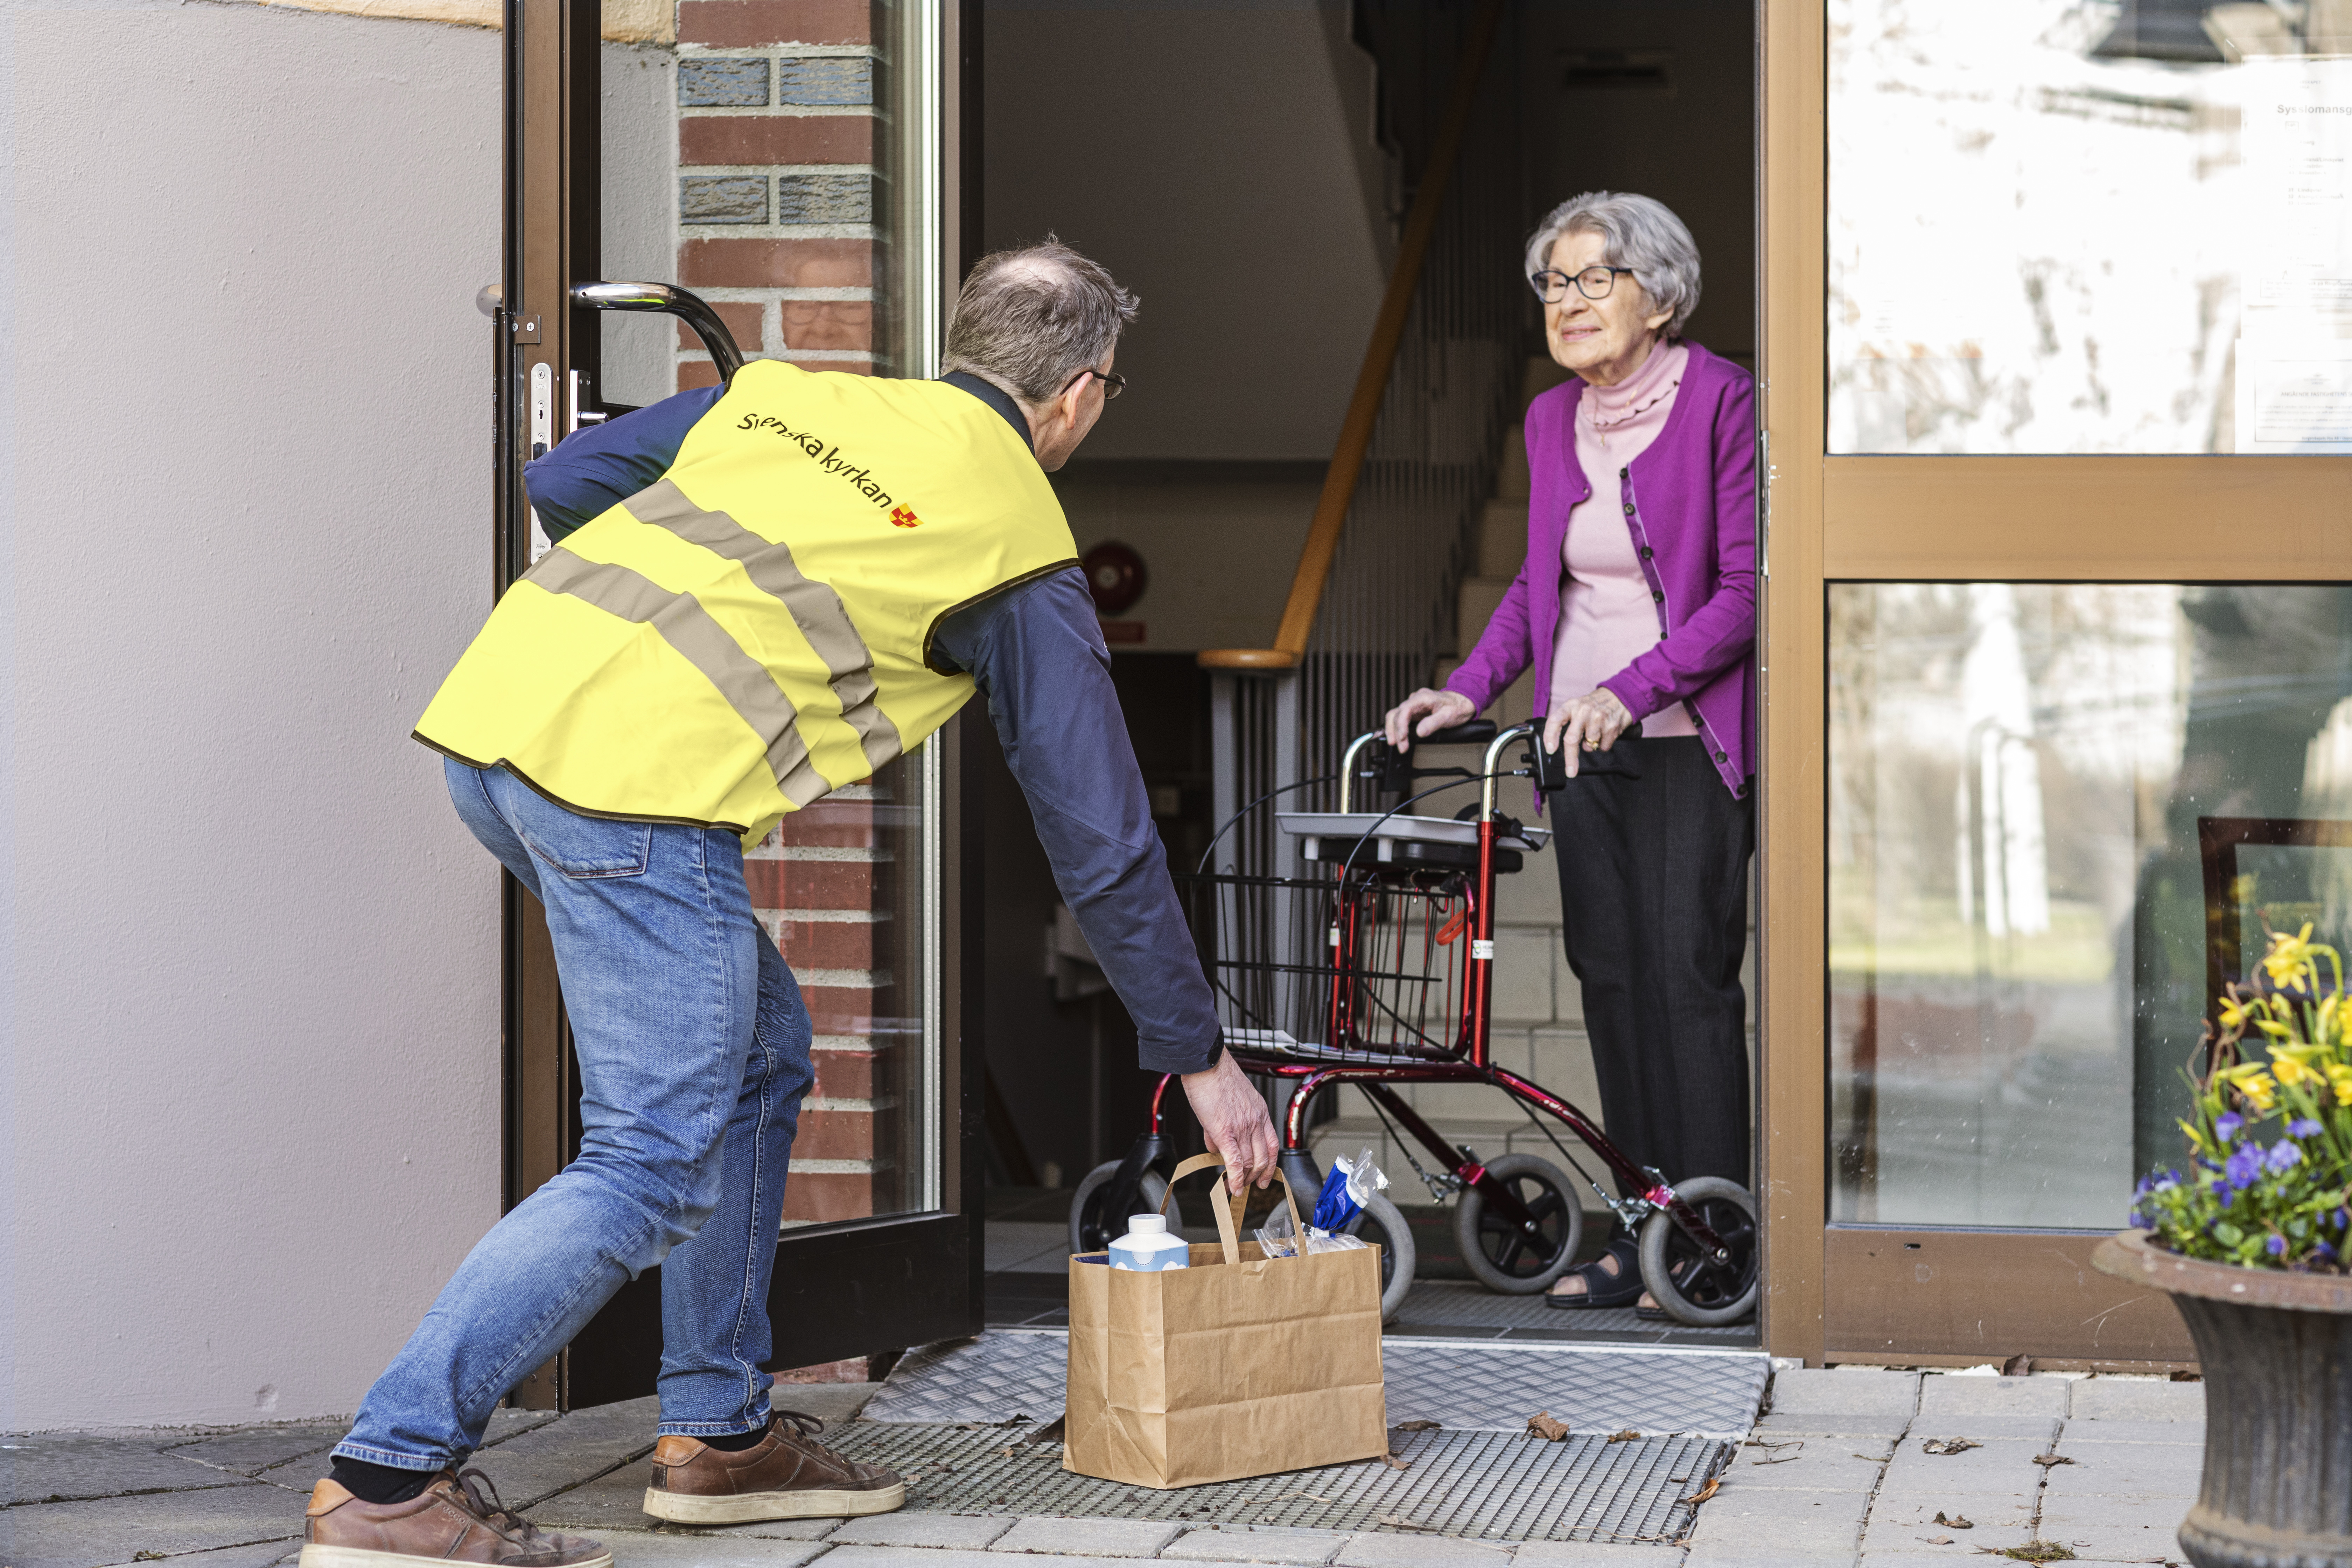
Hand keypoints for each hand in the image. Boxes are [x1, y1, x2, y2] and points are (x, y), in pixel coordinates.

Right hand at [1181, 1050, 1278, 1193]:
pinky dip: (1235, 1179)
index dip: (1270, 1164)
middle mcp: (1255, 1121)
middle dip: (1257, 1176)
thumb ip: (1230, 1123)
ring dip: (1243, 1179)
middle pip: (1262, 1158)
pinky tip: (1233, 1188)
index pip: (1272, 1145)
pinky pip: (1234, 1162)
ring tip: (1235, 1187)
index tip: (1266, 1176)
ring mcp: (1242, 1127)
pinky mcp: (1224, 1132)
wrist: (1206, 1064)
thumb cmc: (1216, 1076)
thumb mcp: (1234, 1099)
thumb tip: (1217, 1146)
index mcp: (1260, 1112)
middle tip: (1249, 1186)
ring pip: (1248, 1163)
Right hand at [1382, 687, 1476, 751]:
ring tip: (1397, 745)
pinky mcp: (1413, 712)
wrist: (1463, 702)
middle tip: (1401, 747)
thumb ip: (1433, 723)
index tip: (1402, 738)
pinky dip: (1396, 729)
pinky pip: (1400, 719)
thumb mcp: (1448, 716)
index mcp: (1423, 697)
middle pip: (1396, 714)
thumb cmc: (1457, 707)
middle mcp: (1415, 700)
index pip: (1405, 710)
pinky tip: (1397, 738)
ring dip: (1393, 731)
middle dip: (1395, 731)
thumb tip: (1419, 732)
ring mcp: (1413, 705)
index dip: (1401, 724)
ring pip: (1395, 716)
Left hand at [1542, 688, 1633, 777]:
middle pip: (1571, 739)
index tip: (1550, 749)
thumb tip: (1554, 745)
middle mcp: (1583, 711)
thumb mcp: (1575, 706)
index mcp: (1570, 706)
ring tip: (1594, 733)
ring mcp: (1598, 718)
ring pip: (1589, 745)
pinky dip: (1603, 745)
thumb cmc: (1593, 705)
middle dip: (1570, 759)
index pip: (1555, 720)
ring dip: (1590, 745)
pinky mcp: (1611, 727)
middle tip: (1570, 772)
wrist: (1619, 697)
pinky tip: (1604, 733)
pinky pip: (1603, 747)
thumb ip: (1565, 721)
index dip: (1550, 736)